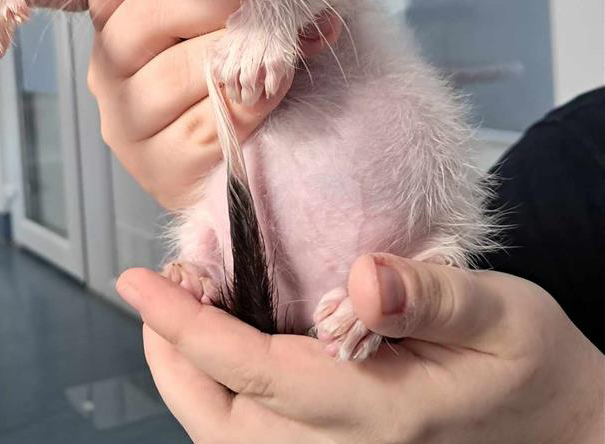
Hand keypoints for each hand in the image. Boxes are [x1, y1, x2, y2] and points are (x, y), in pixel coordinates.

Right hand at [86, 0, 339, 207]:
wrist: (248, 160)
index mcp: (116, 20)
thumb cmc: (239, 74)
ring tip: (275, 54)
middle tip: (264, 2)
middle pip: (145, 15)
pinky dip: (248, 104)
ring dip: (236, 58)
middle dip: (216, 2)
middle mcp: (108, 69)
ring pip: (174, 73)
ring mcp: (127, 121)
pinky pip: (204, 125)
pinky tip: (269, 93)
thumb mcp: (234, 20)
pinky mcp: (160, 166)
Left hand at [116, 256, 604, 443]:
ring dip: (187, 375)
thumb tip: (363, 275)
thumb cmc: (531, 364)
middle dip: (170, 356)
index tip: (140, 282)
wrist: (561, 424)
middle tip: (154, 290)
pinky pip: (255, 432)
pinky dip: (220, 388)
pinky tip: (223, 340)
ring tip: (178, 308)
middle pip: (219, 421)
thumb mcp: (501, 314)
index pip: (252, 371)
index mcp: (375, 411)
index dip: (186, 325)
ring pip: (227, 436)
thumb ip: (432, 296)